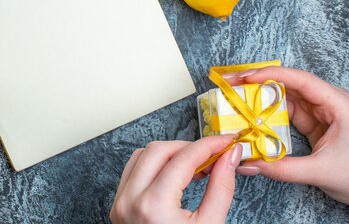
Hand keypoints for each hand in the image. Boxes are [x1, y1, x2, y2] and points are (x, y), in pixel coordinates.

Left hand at [110, 136, 241, 223]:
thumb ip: (221, 186)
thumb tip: (230, 156)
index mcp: (153, 207)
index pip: (183, 158)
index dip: (208, 145)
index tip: (226, 142)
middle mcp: (130, 201)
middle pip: (159, 150)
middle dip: (188, 147)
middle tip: (213, 154)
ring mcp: (120, 203)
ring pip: (142, 155)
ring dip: (169, 153)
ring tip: (195, 165)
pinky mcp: (118, 206)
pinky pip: (133, 170)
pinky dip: (154, 165)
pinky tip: (174, 174)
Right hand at [224, 66, 348, 223]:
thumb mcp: (320, 172)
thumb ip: (282, 167)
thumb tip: (249, 162)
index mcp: (338, 104)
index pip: (301, 80)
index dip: (271, 74)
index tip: (246, 77)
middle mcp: (328, 102)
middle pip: (289, 83)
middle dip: (259, 81)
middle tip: (232, 83)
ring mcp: (320, 112)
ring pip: (285, 97)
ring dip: (261, 96)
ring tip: (236, 96)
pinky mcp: (312, 123)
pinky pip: (286, 112)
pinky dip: (267, 113)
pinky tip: (251, 114)